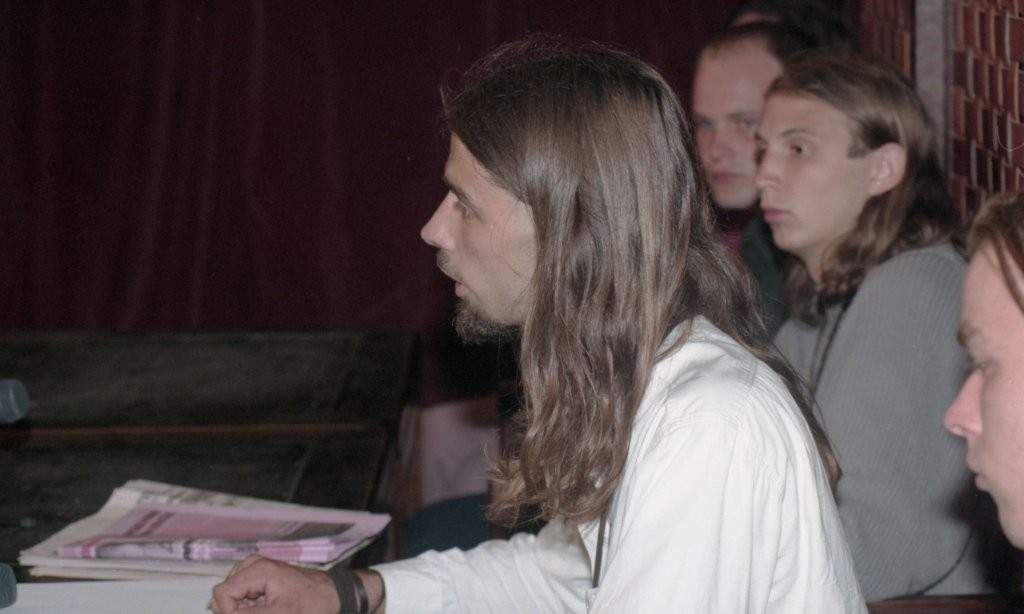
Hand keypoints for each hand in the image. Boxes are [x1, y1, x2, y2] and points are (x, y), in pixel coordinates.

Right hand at [209, 554, 340, 613]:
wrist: (332, 596)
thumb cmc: (312, 603)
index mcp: (258, 570)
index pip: (222, 593)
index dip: (227, 612)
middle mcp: (254, 566)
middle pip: (226, 594)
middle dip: (236, 610)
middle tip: (261, 613)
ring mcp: (258, 571)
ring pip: (233, 596)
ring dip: (243, 609)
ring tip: (266, 611)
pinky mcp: (262, 578)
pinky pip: (243, 595)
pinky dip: (249, 607)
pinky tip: (267, 609)